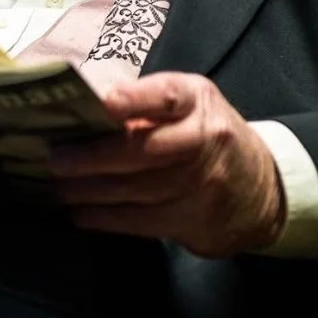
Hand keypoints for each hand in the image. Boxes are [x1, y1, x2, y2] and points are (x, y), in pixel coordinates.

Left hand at [49, 72, 284, 258]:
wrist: (261, 187)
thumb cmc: (206, 132)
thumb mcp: (188, 103)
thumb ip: (146, 102)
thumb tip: (85, 106)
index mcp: (197, 100)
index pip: (166, 95)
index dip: (134, 99)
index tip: (102, 102)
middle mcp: (202, 140)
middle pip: (144, 150)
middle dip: (95, 156)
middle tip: (56, 158)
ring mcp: (200, 185)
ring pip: (137, 190)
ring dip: (90, 190)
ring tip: (59, 185)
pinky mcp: (193, 220)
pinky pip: (141, 221)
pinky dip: (105, 218)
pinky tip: (81, 212)